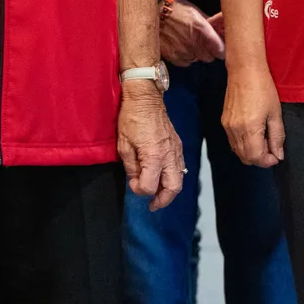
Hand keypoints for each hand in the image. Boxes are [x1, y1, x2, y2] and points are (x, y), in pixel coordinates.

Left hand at [118, 80, 184, 210]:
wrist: (145, 98)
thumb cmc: (131, 119)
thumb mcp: (124, 145)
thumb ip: (131, 167)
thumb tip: (137, 181)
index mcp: (154, 156)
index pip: (150, 186)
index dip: (139, 190)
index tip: (132, 184)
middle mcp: (170, 156)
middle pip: (173, 188)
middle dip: (163, 200)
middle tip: (152, 205)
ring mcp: (176, 150)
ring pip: (180, 179)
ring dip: (169, 190)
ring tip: (157, 194)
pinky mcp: (178, 145)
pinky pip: (180, 167)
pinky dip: (172, 177)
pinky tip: (162, 176)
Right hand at [158, 0, 226, 66]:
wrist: (153, 12)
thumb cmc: (175, 8)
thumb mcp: (195, 12)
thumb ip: (209, 24)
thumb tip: (219, 31)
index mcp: (202, 30)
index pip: (220, 50)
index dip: (221, 49)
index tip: (219, 48)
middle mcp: (194, 43)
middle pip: (209, 57)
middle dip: (208, 51)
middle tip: (202, 42)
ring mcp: (183, 51)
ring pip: (197, 60)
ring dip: (195, 54)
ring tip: (188, 42)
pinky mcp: (173, 57)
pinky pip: (185, 62)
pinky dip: (185, 57)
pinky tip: (180, 46)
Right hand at [222, 63, 283, 168]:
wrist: (244, 70)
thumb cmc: (263, 88)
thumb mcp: (275, 113)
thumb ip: (277, 137)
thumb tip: (278, 155)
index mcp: (249, 129)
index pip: (256, 157)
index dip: (268, 161)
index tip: (277, 155)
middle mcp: (235, 131)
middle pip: (245, 158)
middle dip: (260, 158)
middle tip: (271, 147)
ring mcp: (227, 127)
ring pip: (238, 151)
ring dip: (251, 152)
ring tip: (263, 138)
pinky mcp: (224, 121)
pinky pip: (232, 142)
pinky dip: (243, 144)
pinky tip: (253, 133)